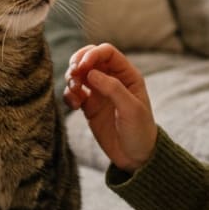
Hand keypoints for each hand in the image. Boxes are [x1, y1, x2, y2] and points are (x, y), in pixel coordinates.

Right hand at [64, 43, 156, 172]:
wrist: (135, 157)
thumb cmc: (140, 131)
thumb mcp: (131, 109)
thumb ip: (113, 88)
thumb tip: (91, 73)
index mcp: (127, 75)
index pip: (106, 52)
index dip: (92, 54)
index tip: (82, 67)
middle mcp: (112, 79)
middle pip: (89, 58)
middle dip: (77, 63)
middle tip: (73, 76)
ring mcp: (99, 92)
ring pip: (79, 73)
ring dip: (71, 78)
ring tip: (74, 92)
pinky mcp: (89, 106)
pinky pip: (73, 92)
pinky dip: (68, 95)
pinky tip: (73, 105)